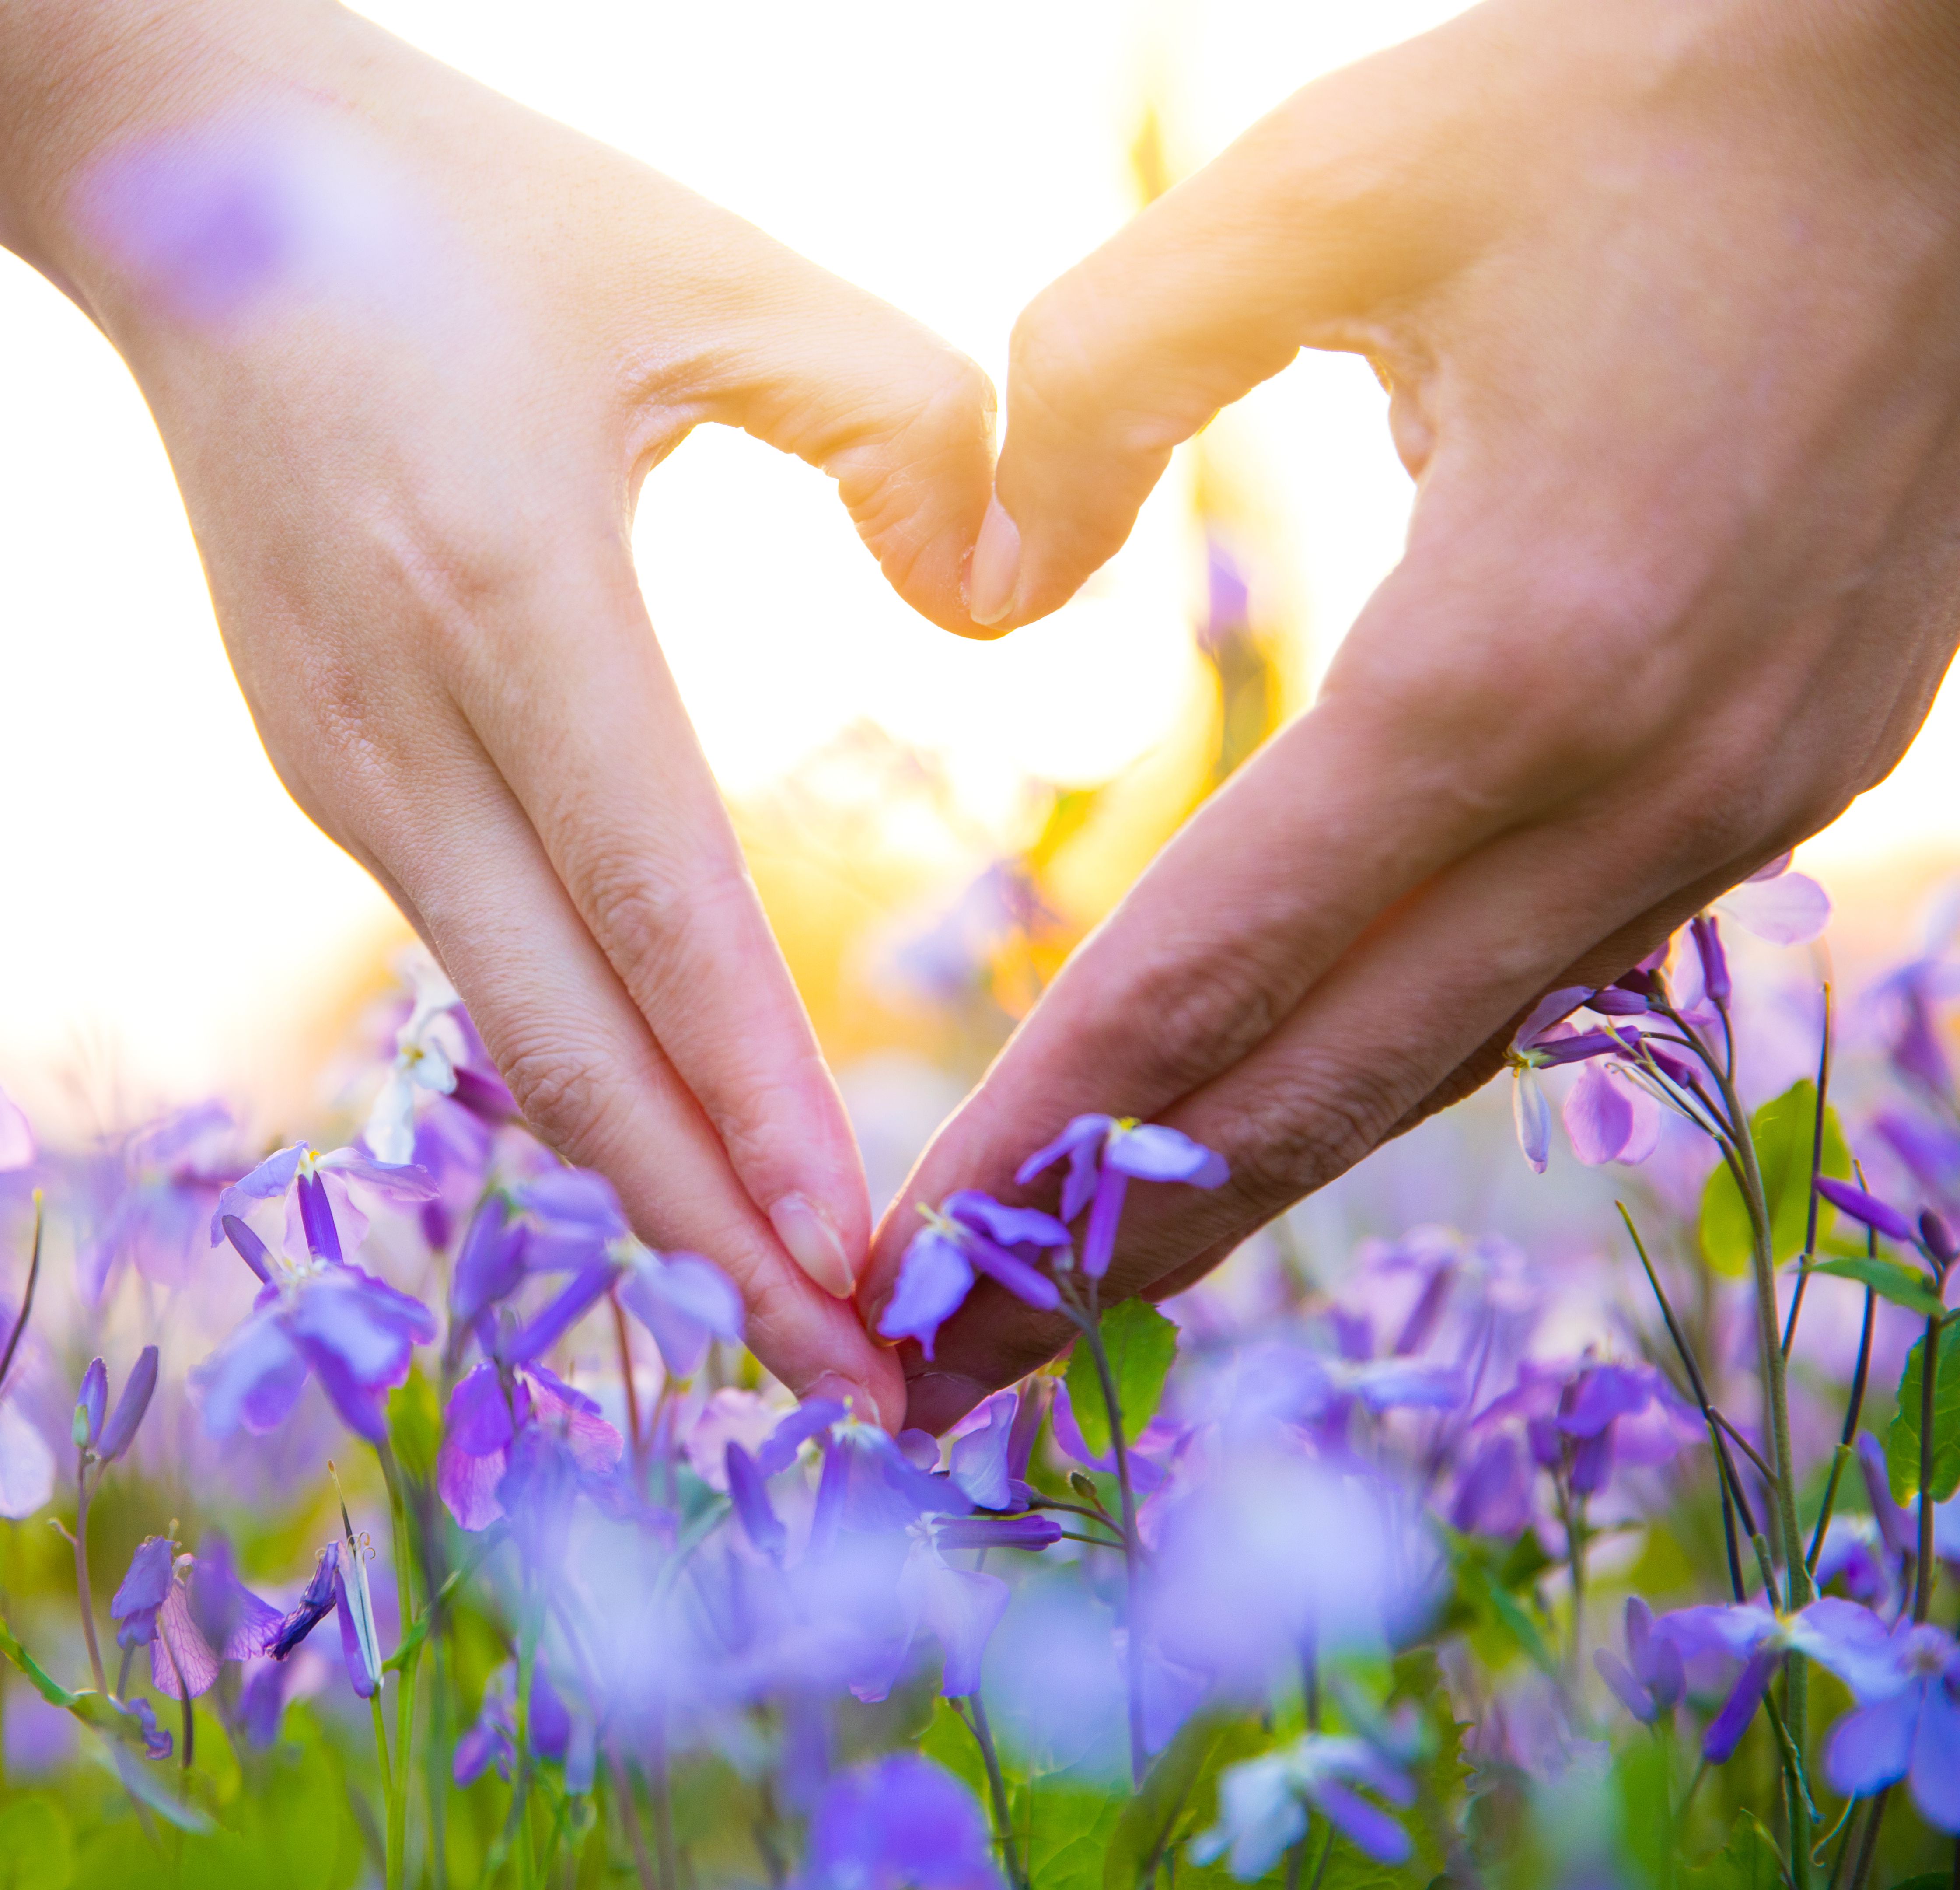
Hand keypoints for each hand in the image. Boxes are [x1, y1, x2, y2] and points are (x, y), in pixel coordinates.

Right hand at [0, 0, 999, 1421]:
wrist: (188, 180)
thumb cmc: (472, 216)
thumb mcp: (714, 274)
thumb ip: (907, 428)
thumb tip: (1001, 609)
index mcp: (502, 599)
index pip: (655, 914)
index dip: (755, 1102)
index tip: (859, 1257)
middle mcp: (397, 725)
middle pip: (567, 1045)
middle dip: (710, 1236)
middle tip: (855, 1386)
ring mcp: (338, 762)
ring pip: (511, 1030)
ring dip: (646, 1179)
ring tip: (784, 1307)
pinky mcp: (322, 764)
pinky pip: (478, 958)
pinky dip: (585, 1072)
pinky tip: (677, 1145)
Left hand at [879, 0, 1959, 1431]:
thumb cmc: (1634, 102)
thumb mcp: (1326, 191)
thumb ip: (1092, 380)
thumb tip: (976, 587)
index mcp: (1516, 653)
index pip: (1210, 971)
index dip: (1041, 1142)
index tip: (898, 1262)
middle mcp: (1640, 781)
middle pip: (1324, 1089)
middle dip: (1116, 1246)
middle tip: (938, 1373)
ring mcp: (1739, 803)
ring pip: (1441, 1057)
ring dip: (1247, 1186)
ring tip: (1068, 1290)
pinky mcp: (1785, 780)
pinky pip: (1542, 972)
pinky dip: (1384, 1060)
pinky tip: (1268, 1117)